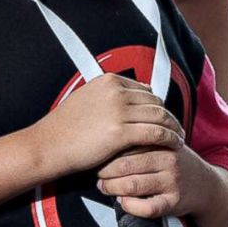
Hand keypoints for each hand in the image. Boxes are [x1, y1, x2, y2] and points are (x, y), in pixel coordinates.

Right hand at [36, 73, 183, 174]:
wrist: (47, 145)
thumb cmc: (64, 129)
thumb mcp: (87, 100)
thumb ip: (108, 97)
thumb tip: (129, 97)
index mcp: (109, 81)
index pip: (145, 90)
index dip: (157, 105)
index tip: (163, 117)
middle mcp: (116, 91)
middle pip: (155, 102)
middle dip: (168, 116)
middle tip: (177, 128)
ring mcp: (118, 110)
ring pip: (159, 116)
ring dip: (174, 127)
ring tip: (179, 138)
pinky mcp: (120, 132)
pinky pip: (156, 133)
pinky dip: (169, 139)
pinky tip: (175, 145)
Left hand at [97, 142, 212, 220]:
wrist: (205, 184)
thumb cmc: (175, 163)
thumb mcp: (162, 144)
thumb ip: (140, 141)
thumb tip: (104, 144)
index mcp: (162, 142)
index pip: (127, 144)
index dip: (107, 153)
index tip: (98, 158)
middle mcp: (168, 160)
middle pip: (126, 166)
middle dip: (105, 173)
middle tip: (98, 176)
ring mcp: (172, 181)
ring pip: (133, 186)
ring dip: (113, 189)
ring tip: (105, 188)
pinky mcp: (174, 202)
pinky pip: (147, 208)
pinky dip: (131, 206)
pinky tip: (124, 202)